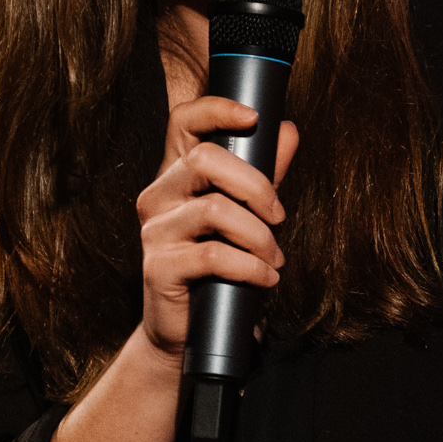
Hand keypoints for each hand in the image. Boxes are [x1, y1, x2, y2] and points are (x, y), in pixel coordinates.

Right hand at [133, 97, 299, 359]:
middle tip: (279, 215)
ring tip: (274, 259)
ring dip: (259, 236)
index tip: (253, 117)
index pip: (184, 121)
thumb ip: (264, 172)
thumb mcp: (247, 215)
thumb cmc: (219, 269)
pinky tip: (265, 278)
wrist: (191, 332)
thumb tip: (288, 130)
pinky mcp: (157, 266)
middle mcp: (158, 195)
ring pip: (214, 209)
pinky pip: (213, 255)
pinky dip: (251, 266)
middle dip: (255, 185)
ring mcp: (154, 230)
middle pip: (204, 159)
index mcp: (177, 175)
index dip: (216, 110)